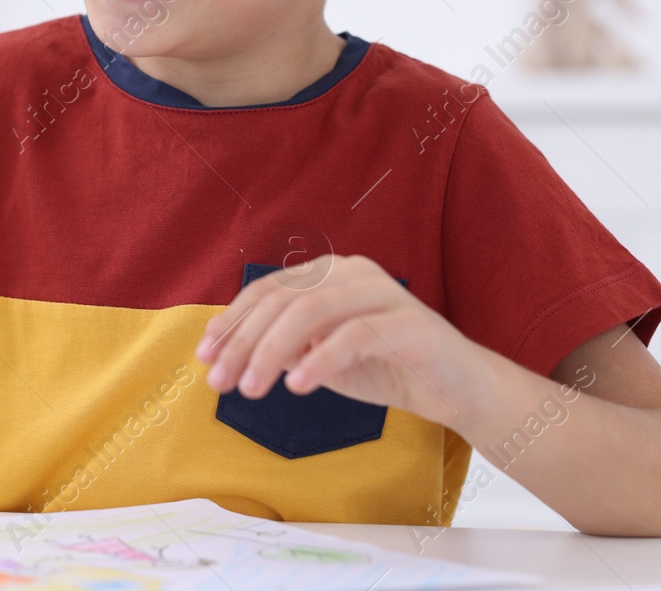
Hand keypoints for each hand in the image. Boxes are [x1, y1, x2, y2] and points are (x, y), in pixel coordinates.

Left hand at [195, 254, 496, 431]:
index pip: (268, 290)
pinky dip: (320, 360)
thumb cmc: (384, 366)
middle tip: (220, 383)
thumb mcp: (322, 355)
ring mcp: (383, 293)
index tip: (204, 356)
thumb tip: (229, 354)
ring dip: (273, 352)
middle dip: (243, 342)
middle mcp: (353, 272)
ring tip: (252, 389)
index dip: (231, 321)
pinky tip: (297, 386)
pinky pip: (354, 335)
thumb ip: (285, 346)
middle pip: (283, 299)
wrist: (456, 387)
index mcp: (330, 272)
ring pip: (312, 311)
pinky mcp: (409, 324)